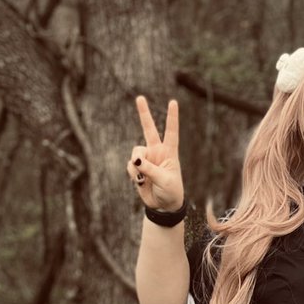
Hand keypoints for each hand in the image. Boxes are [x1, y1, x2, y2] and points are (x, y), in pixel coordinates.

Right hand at [128, 96, 183, 211]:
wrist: (163, 206)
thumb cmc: (170, 191)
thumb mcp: (163, 180)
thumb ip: (149, 168)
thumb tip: (135, 160)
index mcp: (169, 152)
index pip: (171, 132)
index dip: (172, 117)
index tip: (173, 102)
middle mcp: (157, 152)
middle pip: (149, 129)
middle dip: (144, 114)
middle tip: (140, 97)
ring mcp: (146, 159)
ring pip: (135, 153)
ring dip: (136, 163)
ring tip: (143, 177)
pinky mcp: (137, 168)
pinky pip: (131, 166)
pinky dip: (133, 174)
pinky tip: (140, 181)